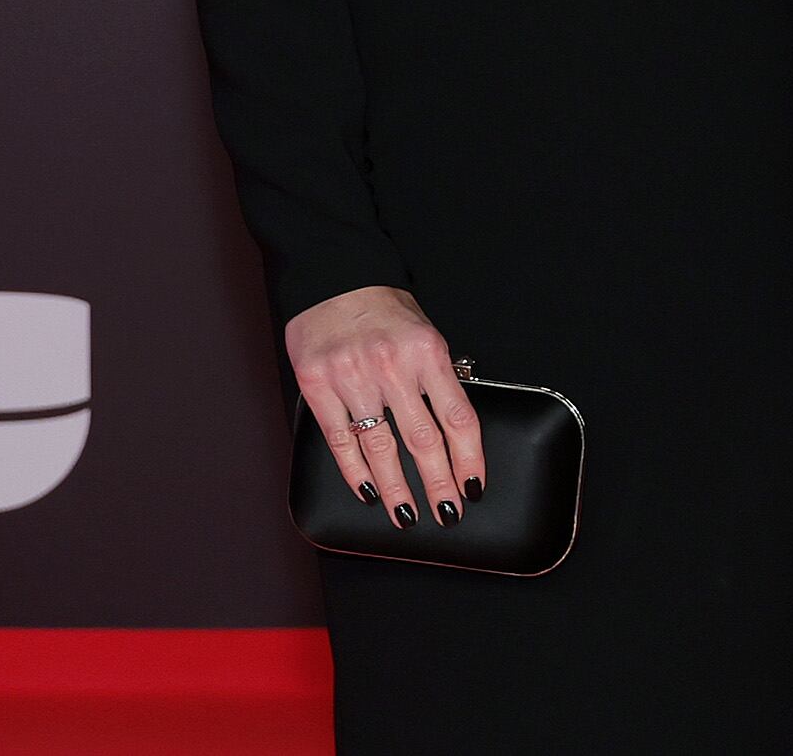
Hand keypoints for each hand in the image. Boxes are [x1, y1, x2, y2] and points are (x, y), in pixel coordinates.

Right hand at [286, 286, 484, 531]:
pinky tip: (368, 492)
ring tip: (407, 515)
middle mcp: (392, 366)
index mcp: (427, 352)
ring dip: (396, 489)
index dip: (469, 458)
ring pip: (380, 448)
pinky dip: (355, 471)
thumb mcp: (425, 332)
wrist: (333, 276)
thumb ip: (437, 377)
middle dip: (438, 484)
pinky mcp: (318, 385)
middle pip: (422, 440)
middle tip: (447, 514)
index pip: (458, 417)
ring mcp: (352, 377)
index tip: (474, 486)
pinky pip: (340, 439)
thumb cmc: (384, 307)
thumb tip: (453, 429)